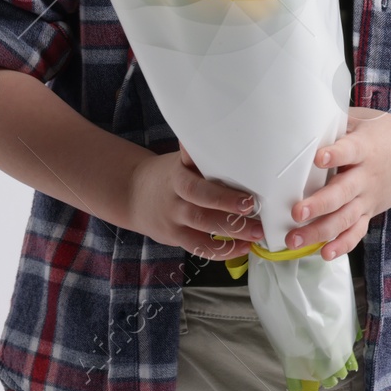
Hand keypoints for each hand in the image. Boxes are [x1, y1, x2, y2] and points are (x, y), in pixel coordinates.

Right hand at [125, 144, 265, 260]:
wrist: (134, 194)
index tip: (245, 192)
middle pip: (200, 205)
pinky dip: (222, 251)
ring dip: (232, 233)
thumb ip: (201, 158)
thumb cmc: (170, 175)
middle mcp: (175, 199)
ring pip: (202, 229)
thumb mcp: (181, 161)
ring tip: (256, 233)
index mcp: (179, 175)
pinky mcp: (176, 238)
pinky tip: (243, 248)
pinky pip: (199, 248)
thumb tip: (231, 139)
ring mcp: (174, 220)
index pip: (197, 183)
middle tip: (253, 208)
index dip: (220, 191)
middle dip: (228, 206)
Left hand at [287, 108, 390, 260]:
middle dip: (319, 204)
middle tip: (296, 212)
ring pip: (345, 218)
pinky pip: (357, 232)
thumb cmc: (389, 134)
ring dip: (320, 231)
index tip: (318, 158)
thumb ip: (337, 121)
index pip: (350, 150)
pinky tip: (324, 253)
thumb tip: (303, 118)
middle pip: (343, 193)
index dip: (335, 154)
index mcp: (366, 147)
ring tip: (295, 239)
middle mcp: (368, 176)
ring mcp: (369, 197)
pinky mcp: (370, 211)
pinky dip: (342, 245)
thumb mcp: (365, 119)